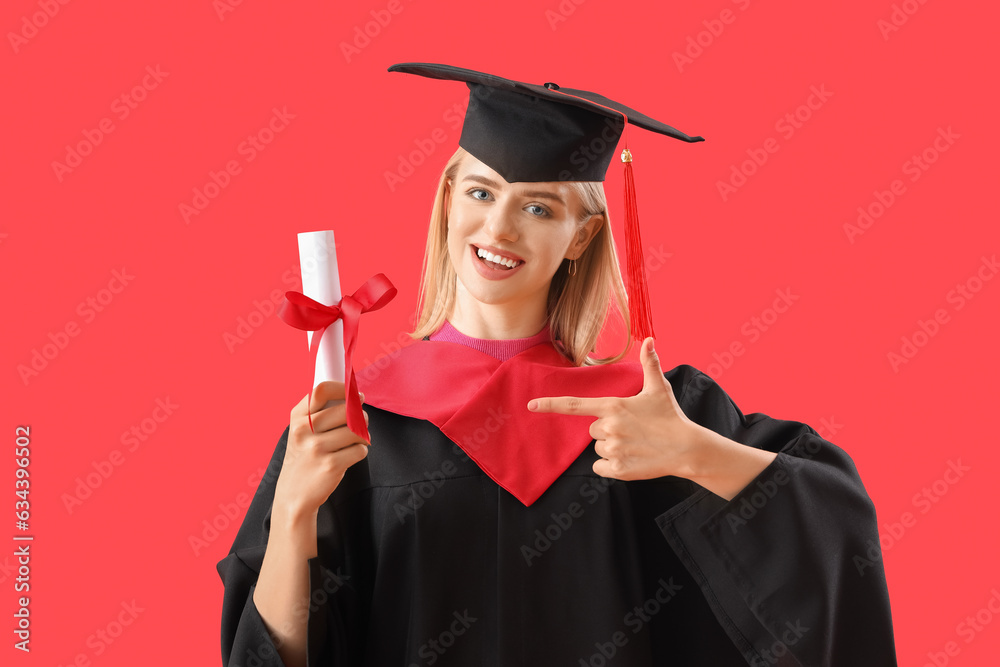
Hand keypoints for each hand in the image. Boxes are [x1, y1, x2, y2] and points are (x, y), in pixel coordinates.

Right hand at [273, 381, 369, 518]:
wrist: (293, 495)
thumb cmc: (304, 457)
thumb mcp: (302, 432)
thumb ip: (320, 413)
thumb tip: (355, 397)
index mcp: (297, 417)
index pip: (322, 390)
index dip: (344, 389)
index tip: (355, 395)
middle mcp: (304, 430)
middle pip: (346, 409)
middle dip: (361, 415)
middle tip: (362, 422)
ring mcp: (316, 448)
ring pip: (356, 430)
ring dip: (363, 435)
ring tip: (356, 441)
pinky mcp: (330, 465)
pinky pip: (359, 449)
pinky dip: (360, 451)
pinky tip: (350, 455)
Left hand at [527, 337, 702, 480]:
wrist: (687, 448)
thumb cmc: (671, 416)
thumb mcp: (659, 388)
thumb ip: (650, 363)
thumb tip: (649, 339)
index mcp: (613, 406)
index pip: (574, 405)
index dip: (550, 405)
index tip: (531, 406)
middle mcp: (609, 427)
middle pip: (592, 430)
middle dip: (607, 430)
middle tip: (632, 430)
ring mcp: (613, 449)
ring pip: (597, 449)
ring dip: (611, 448)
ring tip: (636, 444)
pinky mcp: (618, 469)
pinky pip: (600, 467)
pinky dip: (611, 466)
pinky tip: (631, 459)